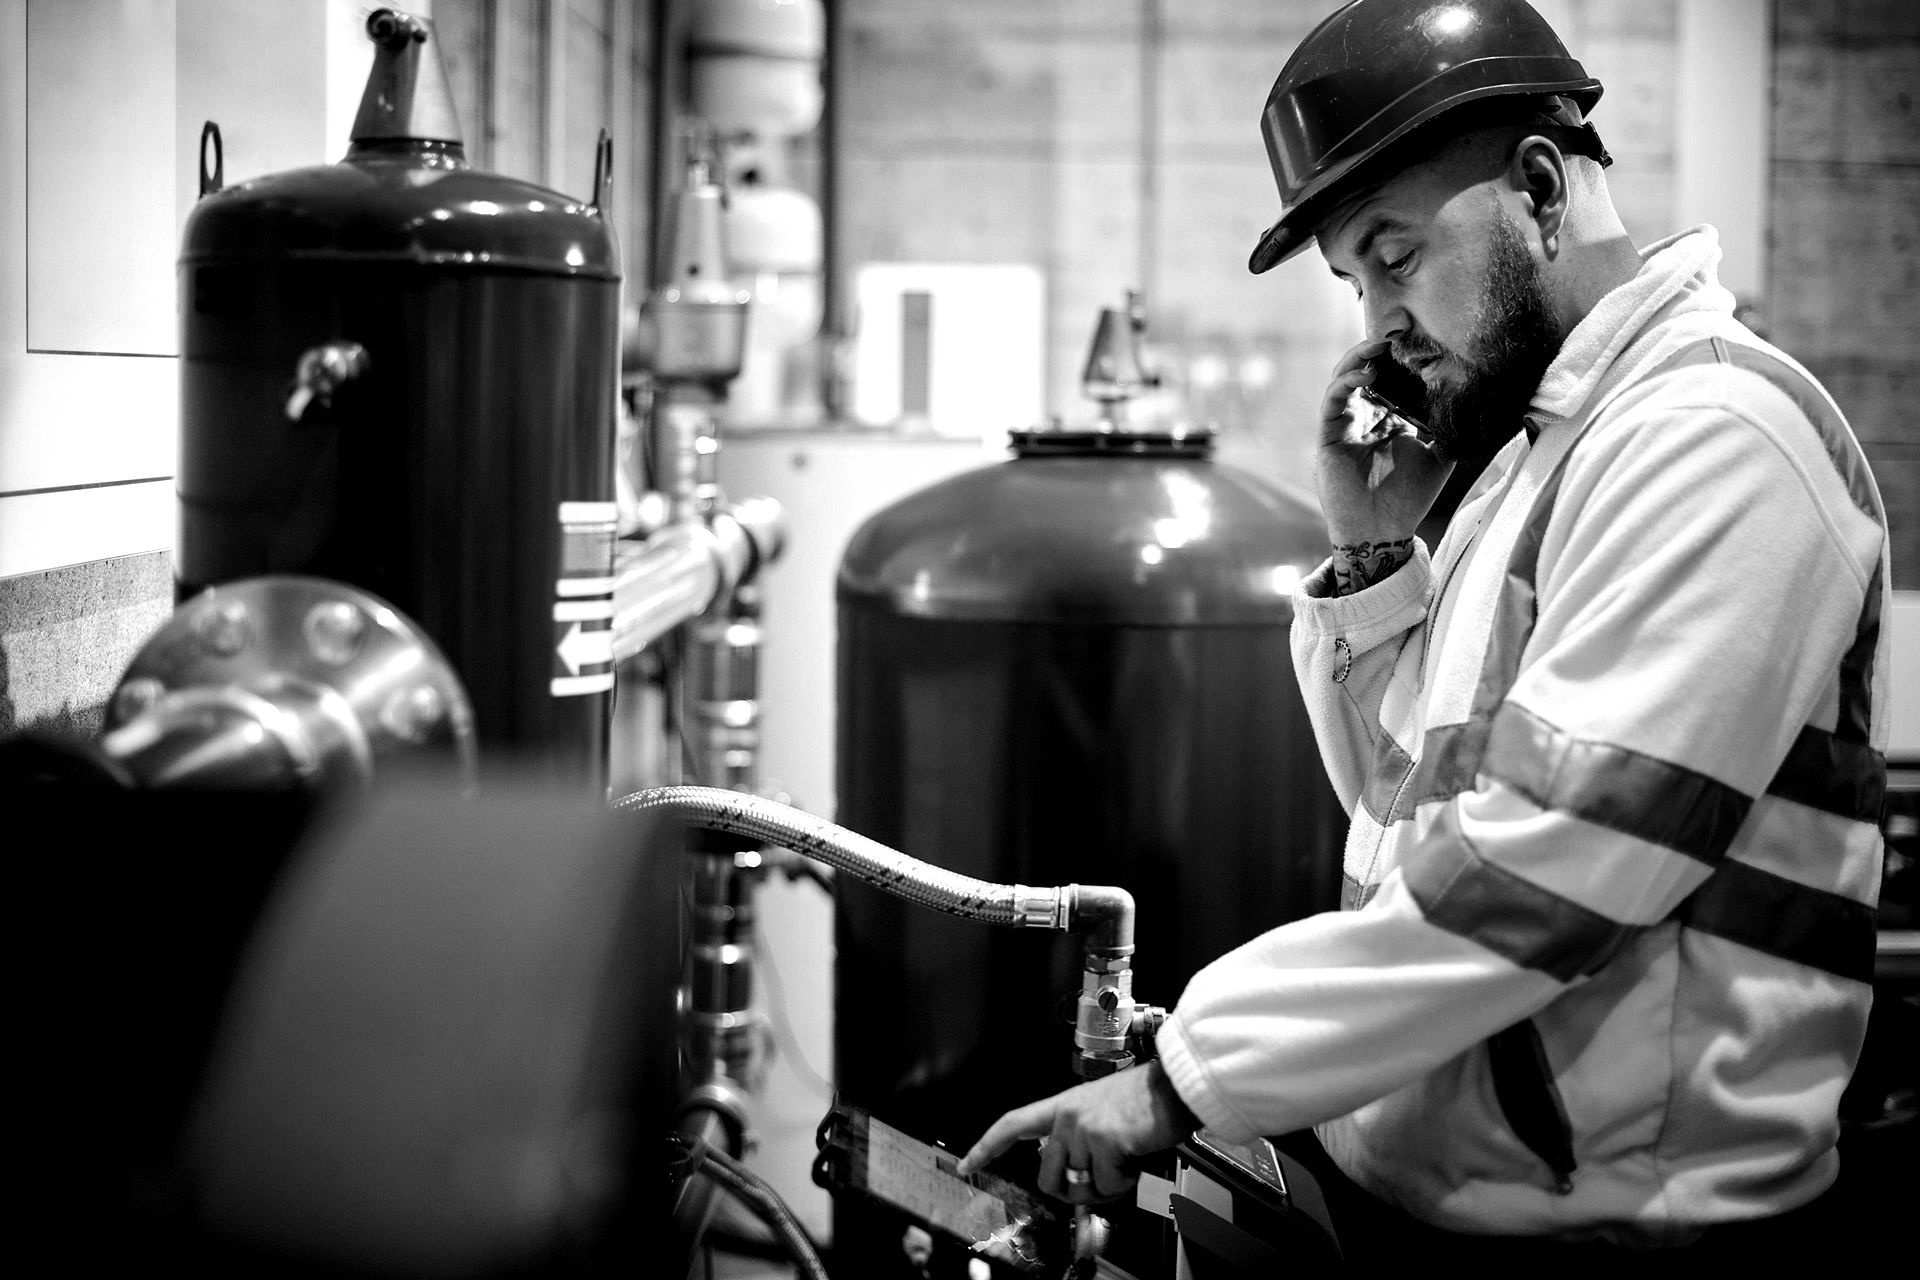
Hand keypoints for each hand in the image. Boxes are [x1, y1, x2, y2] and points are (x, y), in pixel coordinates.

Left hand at [953, 1061, 1195, 1204]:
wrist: (1175, 1088)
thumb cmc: (1146, 1102)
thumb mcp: (1102, 1115)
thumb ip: (1080, 1141)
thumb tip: (1074, 1180)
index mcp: (1064, 1105)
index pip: (1015, 1124)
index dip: (988, 1145)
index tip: (968, 1162)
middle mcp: (1067, 1116)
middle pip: (1048, 1176)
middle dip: (1072, 1189)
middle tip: (1103, 1176)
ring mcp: (1083, 1128)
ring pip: (1081, 1185)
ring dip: (1107, 1184)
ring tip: (1126, 1155)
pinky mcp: (1104, 1141)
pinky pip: (1107, 1185)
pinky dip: (1125, 1181)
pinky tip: (1135, 1155)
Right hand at [1316, 338, 1451, 548]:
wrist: (1383, 530)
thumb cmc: (1409, 499)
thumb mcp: (1439, 457)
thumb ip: (1449, 429)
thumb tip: (1471, 399)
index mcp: (1387, 420)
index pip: (1388, 379)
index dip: (1397, 359)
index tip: (1416, 340)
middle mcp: (1363, 418)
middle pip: (1363, 372)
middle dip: (1376, 351)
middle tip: (1395, 335)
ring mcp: (1344, 426)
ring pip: (1343, 380)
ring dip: (1357, 358)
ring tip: (1378, 346)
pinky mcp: (1328, 436)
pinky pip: (1332, 401)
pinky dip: (1345, 382)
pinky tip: (1365, 373)